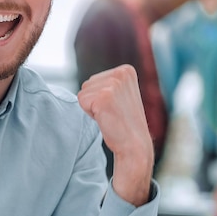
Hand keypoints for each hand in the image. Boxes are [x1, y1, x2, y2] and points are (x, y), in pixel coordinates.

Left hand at [77, 64, 153, 205]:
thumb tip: (88, 82)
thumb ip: (108, 83)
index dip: (100, 96)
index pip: (95, 79)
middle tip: (113, 112)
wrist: (134, 145)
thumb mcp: (121, 94)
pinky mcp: (104, 96)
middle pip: (88, 84)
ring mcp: (113, 84)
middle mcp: (121, 73)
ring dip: (92, 107)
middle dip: (95, 101)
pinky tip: (106, 118)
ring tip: (110, 115)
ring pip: (83, 93)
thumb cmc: (125, 123)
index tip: (116, 107)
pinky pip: (81, 101)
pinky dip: (89, 113)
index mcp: (126, 70)